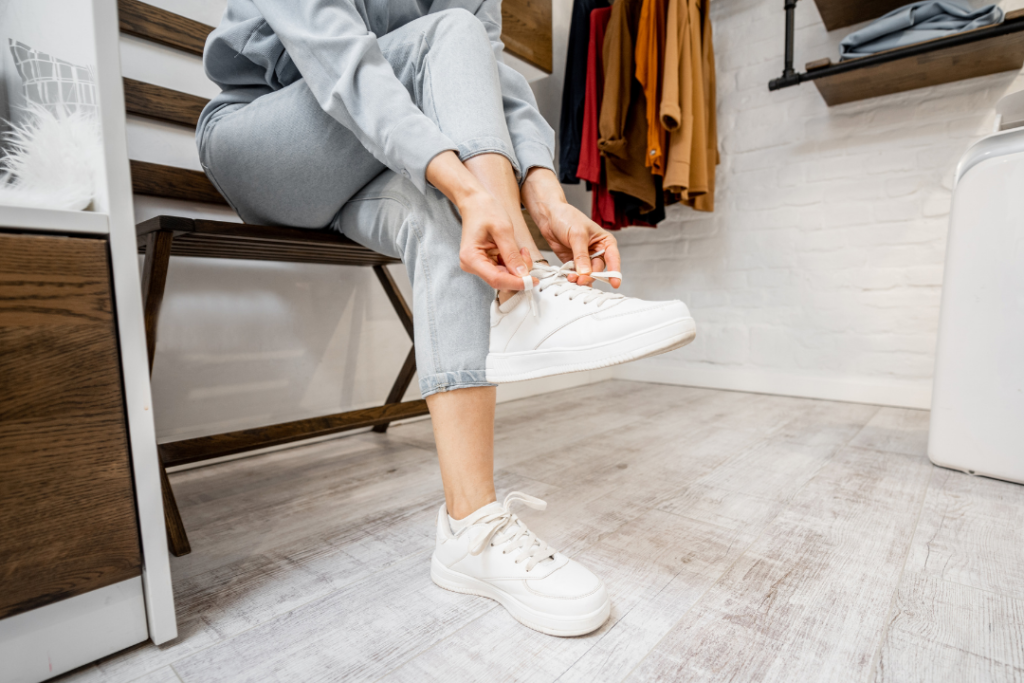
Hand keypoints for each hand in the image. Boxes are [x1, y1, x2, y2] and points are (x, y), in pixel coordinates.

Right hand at [458, 192, 536, 289]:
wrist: (475, 202)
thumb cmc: (485, 210)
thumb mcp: (503, 229)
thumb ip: (512, 254)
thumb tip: (522, 274)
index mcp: (471, 258)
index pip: (496, 279)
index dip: (516, 282)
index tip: (533, 281)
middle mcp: (471, 265)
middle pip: (500, 280)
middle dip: (518, 273)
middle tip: (526, 254)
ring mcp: (478, 265)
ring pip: (504, 277)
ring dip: (517, 267)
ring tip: (521, 250)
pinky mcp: (485, 263)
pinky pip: (503, 270)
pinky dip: (513, 264)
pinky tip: (516, 251)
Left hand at [521, 168, 620, 287]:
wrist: (549, 216)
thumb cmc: (567, 217)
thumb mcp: (577, 235)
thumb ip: (581, 255)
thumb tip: (585, 273)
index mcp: (605, 242)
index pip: (613, 258)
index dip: (615, 271)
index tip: (615, 283)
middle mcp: (597, 251)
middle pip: (598, 269)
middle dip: (590, 276)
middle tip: (581, 279)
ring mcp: (585, 258)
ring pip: (587, 274)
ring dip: (580, 278)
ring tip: (572, 278)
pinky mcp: (572, 262)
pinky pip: (575, 274)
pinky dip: (572, 277)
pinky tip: (568, 278)